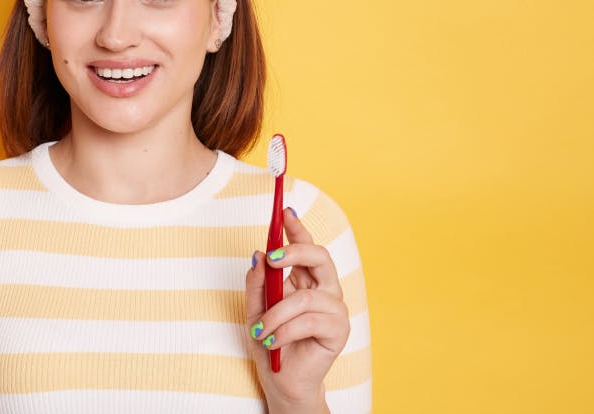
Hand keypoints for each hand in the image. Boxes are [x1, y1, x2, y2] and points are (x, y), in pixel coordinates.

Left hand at [245, 208, 349, 411]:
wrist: (281, 381)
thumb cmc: (270, 343)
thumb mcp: (255, 309)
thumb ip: (257, 283)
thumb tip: (257, 255)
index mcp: (305, 280)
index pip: (306, 247)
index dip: (298, 228)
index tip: (285, 212)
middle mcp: (324, 290)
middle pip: (320, 257)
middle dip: (295, 252)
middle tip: (271, 260)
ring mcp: (334, 310)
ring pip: (306, 298)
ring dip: (277, 314)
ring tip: (262, 331)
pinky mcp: (339, 331)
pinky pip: (309, 321)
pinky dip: (285, 331)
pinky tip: (273, 341)